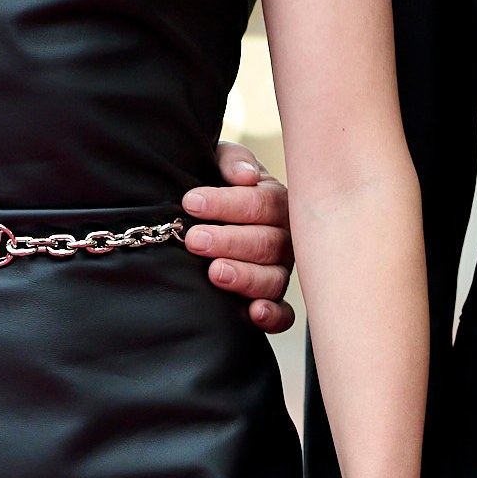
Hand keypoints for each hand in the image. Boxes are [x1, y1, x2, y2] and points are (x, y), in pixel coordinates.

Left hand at [183, 140, 295, 330]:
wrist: (202, 212)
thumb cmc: (214, 182)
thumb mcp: (219, 161)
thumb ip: (232, 161)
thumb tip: (245, 176)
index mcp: (276, 201)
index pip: (262, 203)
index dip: (227, 203)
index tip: (191, 202)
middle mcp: (285, 237)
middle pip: (268, 243)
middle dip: (229, 241)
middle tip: (194, 239)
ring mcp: (280, 270)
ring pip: (274, 278)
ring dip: (245, 277)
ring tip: (214, 272)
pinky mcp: (272, 300)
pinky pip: (283, 314)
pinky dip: (273, 316)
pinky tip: (254, 312)